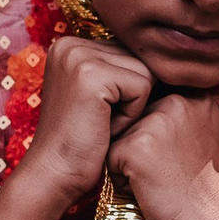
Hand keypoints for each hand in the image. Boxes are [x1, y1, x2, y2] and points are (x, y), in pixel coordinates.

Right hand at [13, 37, 151, 206]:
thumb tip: (163, 56)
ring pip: (144, 72)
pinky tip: (105, 128)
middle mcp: (70, 44)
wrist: (55, 175)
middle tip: (101, 122)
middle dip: (132, 97)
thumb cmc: (81, 142)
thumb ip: (118, 68)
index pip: (128, 53)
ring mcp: (78, 56)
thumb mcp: (98, 96)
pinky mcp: (91, 75)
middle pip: (138, 60)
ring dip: (134, 106)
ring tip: (103, 124)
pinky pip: (142, 87)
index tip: (98, 114)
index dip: (127, 90)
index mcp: (69, 45)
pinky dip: (131, 115)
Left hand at [107, 92, 218, 219]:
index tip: (182, 159)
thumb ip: (184, 114)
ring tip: (160, 179)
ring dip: (131, 162)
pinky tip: (149, 189)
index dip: (160, 137)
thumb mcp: (206, 136)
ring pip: (120, 137)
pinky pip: (111, 159)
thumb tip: (151, 101)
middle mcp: (178, 101)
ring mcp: (156, 122)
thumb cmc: (203, 189)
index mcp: (197, 96)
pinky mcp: (136, 146)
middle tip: (171, 171)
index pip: (153, 105)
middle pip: (134, 118)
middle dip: (142, 145)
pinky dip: (123, 180)